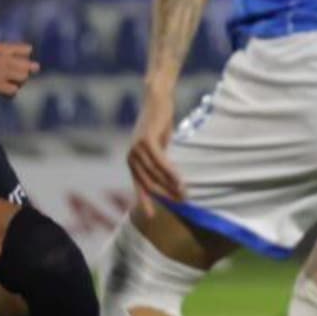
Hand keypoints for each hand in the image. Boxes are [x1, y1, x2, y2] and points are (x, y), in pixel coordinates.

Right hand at [0, 42, 38, 104]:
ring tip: (6, 85)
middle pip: (28, 65)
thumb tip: (37, 67)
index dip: (24, 60)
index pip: (27, 49)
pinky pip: (14, 90)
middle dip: (23, 74)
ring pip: (23, 77)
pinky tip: (1, 92)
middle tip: (11, 78)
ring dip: (18, 84)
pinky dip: (10, 93)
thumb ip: (13, 58)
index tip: (14, 65)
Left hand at [126, 93, 184, 218]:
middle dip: (166, 194)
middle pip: (149, 183)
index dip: (145, 202)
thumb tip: (168, 177)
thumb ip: (159, 160)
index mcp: (132, 160)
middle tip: (183, 201)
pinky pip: (160, 162)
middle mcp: (131, 157)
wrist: (156, 98)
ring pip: (155, 174)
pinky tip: (180, 180)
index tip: (152, 217)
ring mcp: (137, 149)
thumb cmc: (159, 121)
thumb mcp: (158, 144)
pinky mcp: (146, 141)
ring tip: (185, 193)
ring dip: (171, 185)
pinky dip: (171, 172)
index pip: (138, 186)